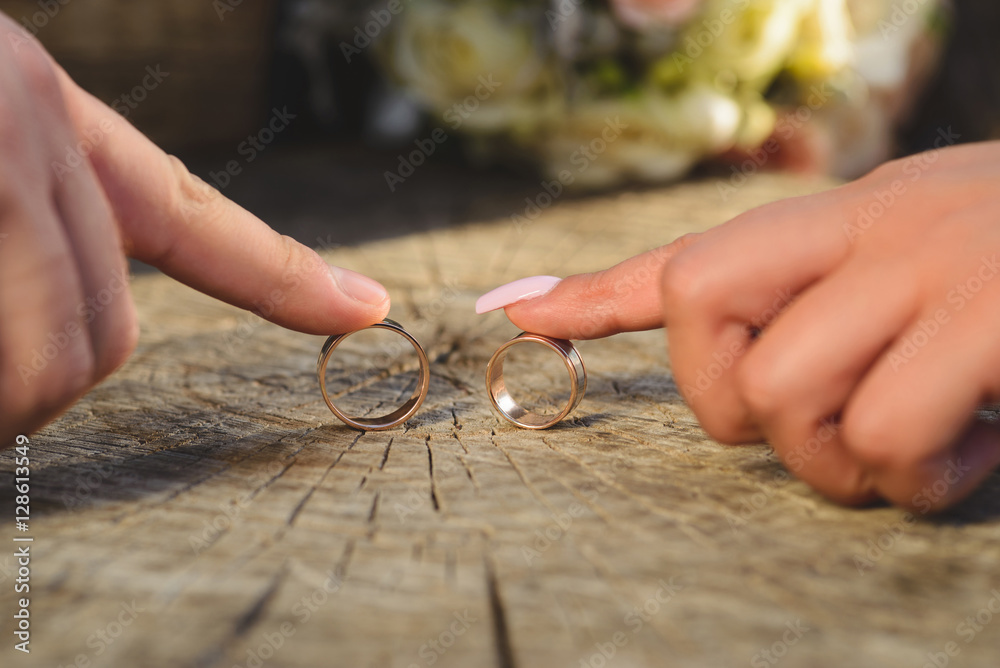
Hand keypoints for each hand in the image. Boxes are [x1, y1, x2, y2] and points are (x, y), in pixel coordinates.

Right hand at [0, 16, 389, 444]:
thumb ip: (31, 231)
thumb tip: (71, 352)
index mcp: (42, 115)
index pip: (197, 219)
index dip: (285, 275)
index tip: (368, 306)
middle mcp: (27, 122)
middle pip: (105, 336)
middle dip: (35, 395)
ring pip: (49, 357)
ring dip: (4, 393)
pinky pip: (3, 345)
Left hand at [480, 141, 999, 510]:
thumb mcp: (914, 259)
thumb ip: (813, 297)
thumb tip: (723, 357)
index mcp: (845, 220)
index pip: (690, 258)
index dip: (594, 293)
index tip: (514, 309)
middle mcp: (871, 232)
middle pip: (713, 341)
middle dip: (755, 421)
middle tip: (839, 431)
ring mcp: (931, 270)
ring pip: (794, 403)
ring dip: (850, 462)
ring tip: (927, 443)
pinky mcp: (992, 322)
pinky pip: (889, 435)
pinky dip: (927, 476)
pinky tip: (980, 446)